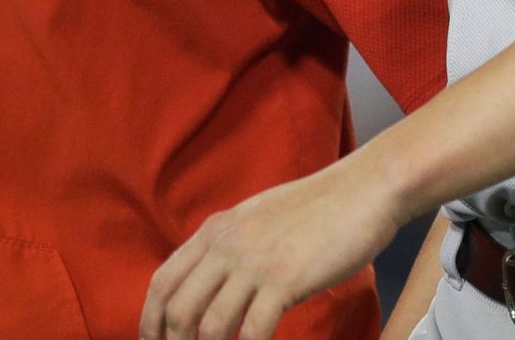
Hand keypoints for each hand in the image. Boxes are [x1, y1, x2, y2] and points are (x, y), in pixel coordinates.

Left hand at [140, 158, 408, 339]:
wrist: (364, 189)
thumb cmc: (320, 207)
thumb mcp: (258, 217)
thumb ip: (231, 244)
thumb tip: (212, 281)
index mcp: (216, 229)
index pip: (163, 281)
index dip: (150, 320)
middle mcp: (227, 245)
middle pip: (178, 309)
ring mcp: (255, 262)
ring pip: (209, 326)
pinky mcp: (285, 280)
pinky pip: (252, 332)